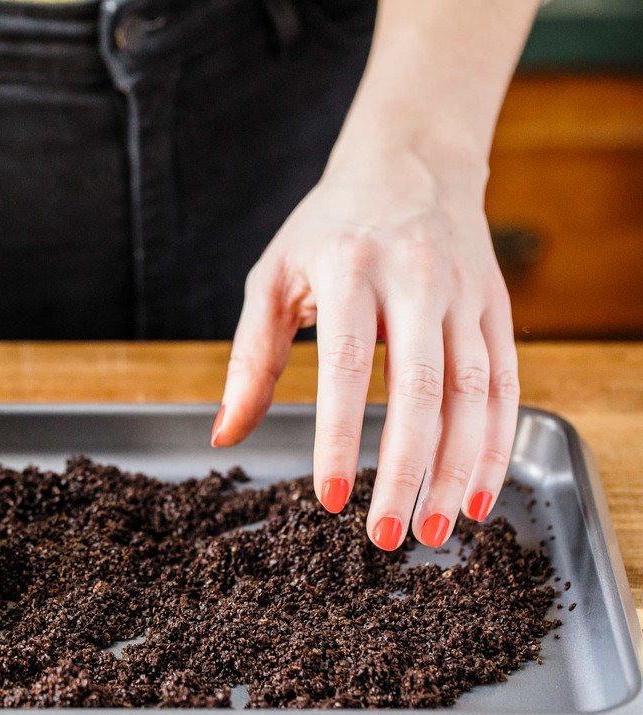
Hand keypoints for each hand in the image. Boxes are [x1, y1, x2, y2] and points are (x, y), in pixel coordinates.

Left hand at [213, 145, 518, 550]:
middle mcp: (416, 278)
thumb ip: (251, 358)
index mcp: (350, 268)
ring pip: (474, 393)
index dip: (341, 434)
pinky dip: (496, 444)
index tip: (331, 496)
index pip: (347, 364)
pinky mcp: (497, 307)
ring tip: (438, 530)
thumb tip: (224, 435)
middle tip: (389, 536)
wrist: (410, 162)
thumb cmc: (328, 228)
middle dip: (408, 471)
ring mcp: (465, 292)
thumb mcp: (274, 277)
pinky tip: (481, 493)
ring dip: (460, 470)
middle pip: (422, 388)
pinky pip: (506, 384)